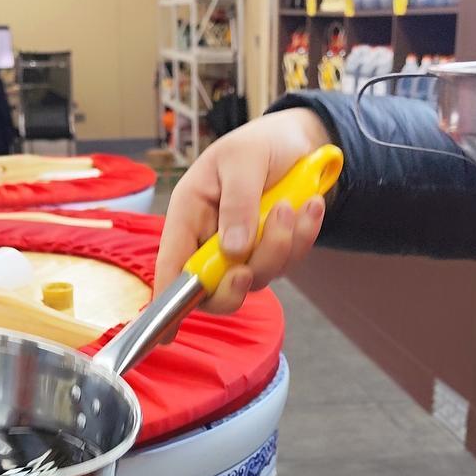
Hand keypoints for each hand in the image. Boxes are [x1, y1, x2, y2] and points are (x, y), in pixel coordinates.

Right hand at [154, 109, 331, 317]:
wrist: (302, 141)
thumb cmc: (260, 144)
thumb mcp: (244, 161)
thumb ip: (237, 204)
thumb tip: (232, 252)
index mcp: (189, 214)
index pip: (171, 266)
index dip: (167, 302)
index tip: (167, 334)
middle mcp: (211, 239)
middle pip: (214, 290)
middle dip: (236, 283)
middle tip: (247, 268)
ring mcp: (243, 250)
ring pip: (257, 278)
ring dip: (278, 246)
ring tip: (289, 204)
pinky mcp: (272, 252)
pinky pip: (287, 263)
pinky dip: (301, 238)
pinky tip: (308, 206)